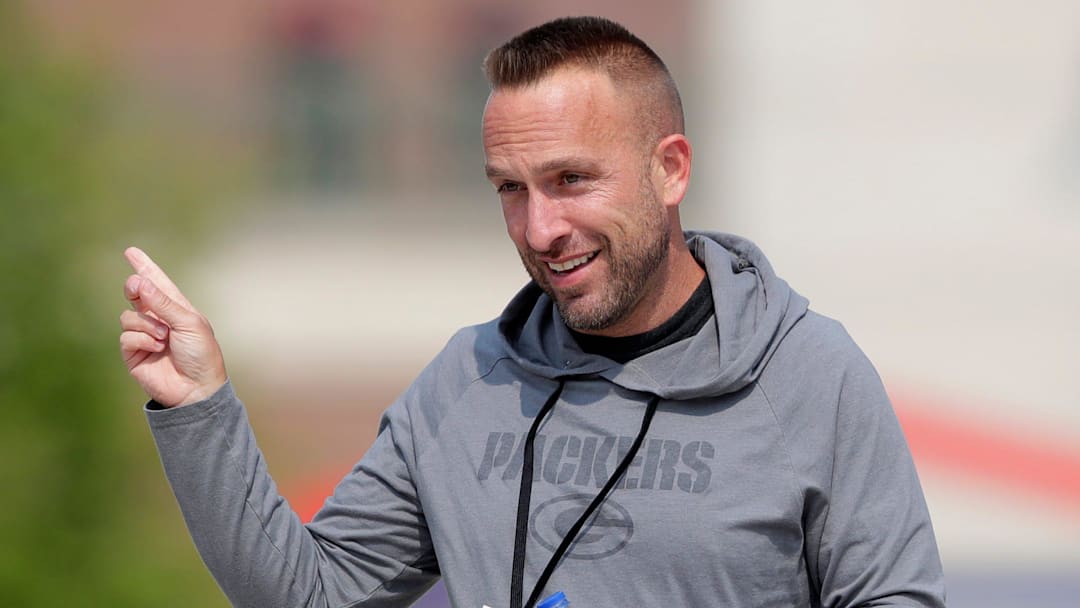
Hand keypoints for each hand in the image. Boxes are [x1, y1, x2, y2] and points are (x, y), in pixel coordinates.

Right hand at [119, 247, 226, 406]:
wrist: (196, 389)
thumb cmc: (201, 354)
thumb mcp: (188, 323)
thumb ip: (162, 302)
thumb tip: (137, 282)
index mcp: (177, 309)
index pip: (158, 284)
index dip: (145, 267)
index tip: (131, 251)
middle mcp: (159, 319)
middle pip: (137, 294)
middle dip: (134, 288)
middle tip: (135, 288)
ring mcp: (145, 336)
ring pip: (128, 316)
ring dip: (147, 324)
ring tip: (164, 338)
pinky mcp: (134, 352)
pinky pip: (126, 335)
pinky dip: (141, 339)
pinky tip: (157, 347)